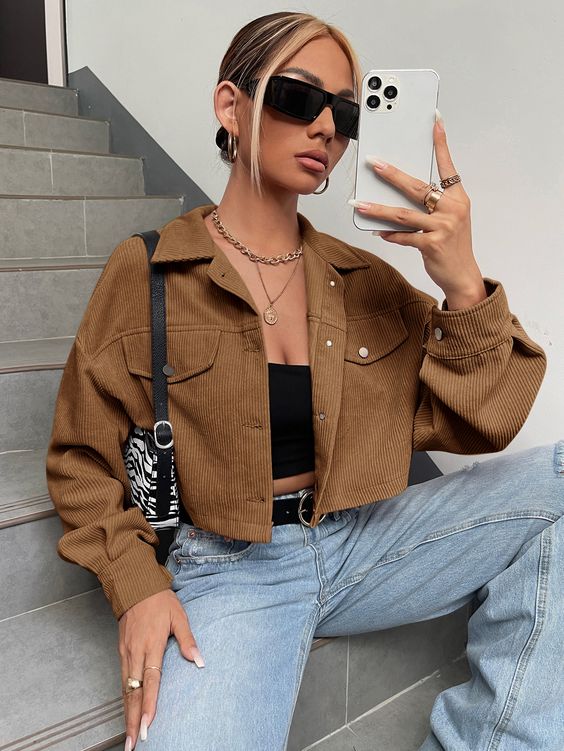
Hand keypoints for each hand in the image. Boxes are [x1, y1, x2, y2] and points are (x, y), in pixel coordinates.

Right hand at [118, 589, 203, 748]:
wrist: (134, 586)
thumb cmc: (159, 600)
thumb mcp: (179, 616)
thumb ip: (187, 640)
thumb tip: (199, 661)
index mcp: (152, 644)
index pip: (151, 680)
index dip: (150, 704)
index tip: (149, 724)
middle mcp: (136, 652)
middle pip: (134, 692)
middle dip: (134, 720)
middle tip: (135, 743)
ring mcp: (126, 652)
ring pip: (125, 690)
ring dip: (127, 714)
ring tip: (130, 736)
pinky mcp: (121, 651)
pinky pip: (122, 680)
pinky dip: (124, 699)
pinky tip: (127, 712)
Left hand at [353, 114, 486, 309]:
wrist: (463, 275)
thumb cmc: (452, 245)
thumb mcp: (448, 219)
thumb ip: (430, 205)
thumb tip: (398, 194)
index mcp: (457, 198)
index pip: (448, 165)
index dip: (441, 143)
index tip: (434, 121)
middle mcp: (452, 209)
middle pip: (417, 187)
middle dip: (392, 175)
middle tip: (374, 164)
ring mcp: (443, 227)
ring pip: (404, 214)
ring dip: (378, 209)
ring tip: (359, 204)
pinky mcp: (433, 245)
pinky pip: (405, 237)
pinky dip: (390, 234)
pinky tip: (378, 232)